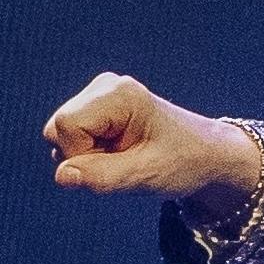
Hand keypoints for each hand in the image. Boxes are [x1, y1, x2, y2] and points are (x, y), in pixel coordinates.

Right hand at [41, 70, 263, 226]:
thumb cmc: (183, 161)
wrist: (206, 154)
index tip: (117, 161)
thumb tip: (62, 176)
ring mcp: (100, 95)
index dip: (81, 154)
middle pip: (57, 129)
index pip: (66, 126)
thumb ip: (101, 177)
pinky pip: (71, 137)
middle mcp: (105, 86)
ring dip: (87, 156)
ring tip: (124, 156)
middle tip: (124, 161)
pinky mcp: (98, 108)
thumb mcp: (145, 175)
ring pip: (60, 135)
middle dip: (82, 155)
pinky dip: (90, 152)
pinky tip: (119, 153)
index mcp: (118, 93)